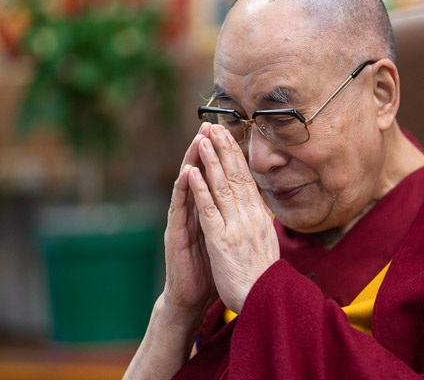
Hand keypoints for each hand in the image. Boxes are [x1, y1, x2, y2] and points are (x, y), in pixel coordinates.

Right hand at [161, 123, 216, 320]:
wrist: (191, 297)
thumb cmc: (209, 268)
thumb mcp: (225, 238)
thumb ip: (229, 219)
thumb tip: (247, 204)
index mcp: (208, 211)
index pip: (215, 179)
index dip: (221, 157)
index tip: (228, 134)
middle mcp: (193, 212)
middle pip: (200, 175)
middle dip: (205, 150)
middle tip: (210, 125)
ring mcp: (183, 221)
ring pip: (188, 186)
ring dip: (192, 161)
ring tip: (198, 140)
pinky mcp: (176, 234)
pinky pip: (181, 209)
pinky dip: (184, 190)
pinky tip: (187, 173)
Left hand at [188, 124, 279, 312]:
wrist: (264, 299)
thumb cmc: (261, 276)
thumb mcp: (264, 243)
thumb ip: (258, 223)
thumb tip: (258, 209)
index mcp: (259, 217)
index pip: (246, 179)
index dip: (236, 156)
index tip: (228, 137)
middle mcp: (250, 216)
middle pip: (236, 175)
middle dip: (224, 149)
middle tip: (214, 126)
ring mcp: (236, 226)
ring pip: (222, 186)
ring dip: (211, 161)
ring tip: (202, 139)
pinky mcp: (222, 239)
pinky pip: (209, 209)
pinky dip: (200, 188)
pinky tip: (192, 172)